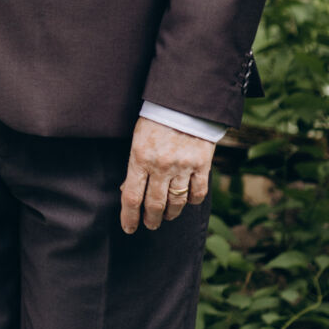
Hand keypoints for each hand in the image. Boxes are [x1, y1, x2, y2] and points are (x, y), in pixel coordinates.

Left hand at [118, 117, 213, 234]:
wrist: (186, 100)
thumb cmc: (156, 118)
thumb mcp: (137, 139)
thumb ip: (134, 165)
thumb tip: (127, 190)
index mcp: (140, 157)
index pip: (131, 197)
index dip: (129, 217)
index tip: (129, 228)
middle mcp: (161, 165)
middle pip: (154, 204)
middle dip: (151, 220)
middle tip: (150, 225)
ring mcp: (183, 166)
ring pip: (176, 202)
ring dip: (170, 214)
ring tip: (166, 216)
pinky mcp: (202, 164)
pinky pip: (197, 192)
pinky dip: (192, 201)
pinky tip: (187, 201)